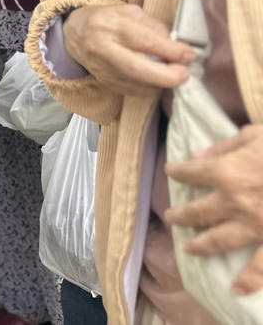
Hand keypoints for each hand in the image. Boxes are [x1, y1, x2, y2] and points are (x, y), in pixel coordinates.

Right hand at [62, 4, 193, 96]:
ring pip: (135, 84)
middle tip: (184, 74)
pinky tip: (156, 81)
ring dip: (160, 84)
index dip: (170, 50)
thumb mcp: (128, 12)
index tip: (188, 54)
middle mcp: (103, 48)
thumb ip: (152, 26)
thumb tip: (175, 44)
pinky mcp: (103, 81)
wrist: (74, 33)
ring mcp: (101, 68)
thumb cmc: (106, 19)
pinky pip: (131, 91)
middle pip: (136, 68)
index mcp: (110, 25)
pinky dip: (149, 89)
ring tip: (173, 76)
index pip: (144, 40)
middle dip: (166, 75)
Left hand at [165, 124, 262, 295]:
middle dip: (181, 215)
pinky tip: (236, 289)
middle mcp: (233, 202)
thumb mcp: (255, 135)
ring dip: (201, 246)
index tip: (172, 172)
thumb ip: (225, 146)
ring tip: (188, 248)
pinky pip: (260, 267)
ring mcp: (254, 226)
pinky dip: (248, 280)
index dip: (179, 172)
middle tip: (171, 217)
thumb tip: (198, 154)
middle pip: (197, 211)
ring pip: (218, 241)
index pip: (191, 173)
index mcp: (225, 172)